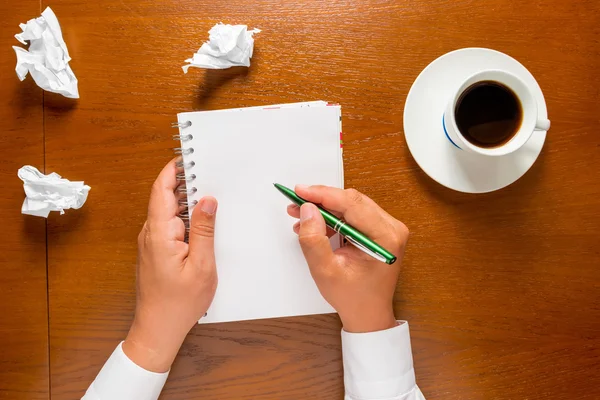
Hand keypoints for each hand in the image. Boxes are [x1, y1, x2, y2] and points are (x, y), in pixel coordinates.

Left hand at [123, 158, 217, 371]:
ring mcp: (152, 243)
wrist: (158, 329)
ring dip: (187, 202)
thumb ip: (204, 230)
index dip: (172, 170)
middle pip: (166, 198)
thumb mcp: (201, 265)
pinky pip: (170, 226)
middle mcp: (150, 234)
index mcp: (159, 233)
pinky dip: (185, 218)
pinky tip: (202, 221)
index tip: (187, 155)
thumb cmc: (179, 303)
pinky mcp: (157, 251)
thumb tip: (207, 200)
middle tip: (209, 173)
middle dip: (185, 182)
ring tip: (210, 194)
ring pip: (169, 212)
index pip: (162, 190)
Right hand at [287, 185, 408, 332]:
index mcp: (386, 237)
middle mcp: (391, 228)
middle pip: (351, 201)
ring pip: (350, 206)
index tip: (300, 191)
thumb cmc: (353, 298)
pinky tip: (315, 226)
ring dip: (324, 210)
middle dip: (321, 201)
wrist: (368, 314)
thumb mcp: (326, 272)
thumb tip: (308, 211)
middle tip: (295, 204)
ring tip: (300, 217)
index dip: (323, 195)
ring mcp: (387, 228)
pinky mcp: (379, 230)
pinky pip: (353, 215)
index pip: (352, 204)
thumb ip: (314, 240)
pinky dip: (332, 218)